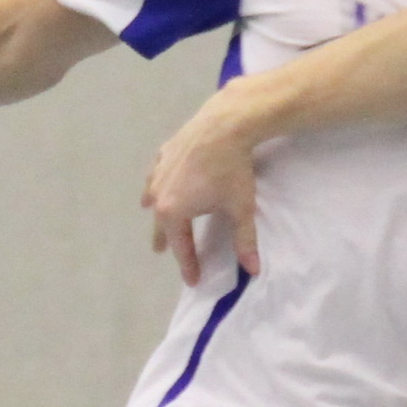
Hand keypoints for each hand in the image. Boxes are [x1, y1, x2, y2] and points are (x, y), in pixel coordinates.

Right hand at [141, 103, 262, 283]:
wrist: (224, 125)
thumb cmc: (232, 171)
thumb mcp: (240, 209)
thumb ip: (244, 242)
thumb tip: (253, 270)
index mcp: (173, 213)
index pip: (181, 247)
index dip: (188, 265)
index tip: (193, 280)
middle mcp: (158, 196)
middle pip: (161, 226)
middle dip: (166, 241)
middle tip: (162, 253)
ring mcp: (158, 173)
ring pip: (153, 200)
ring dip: (156, 213)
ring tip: (155, 219)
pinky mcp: (163, 154)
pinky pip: (155, 177)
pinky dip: (155, 186)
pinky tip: (155, 186)